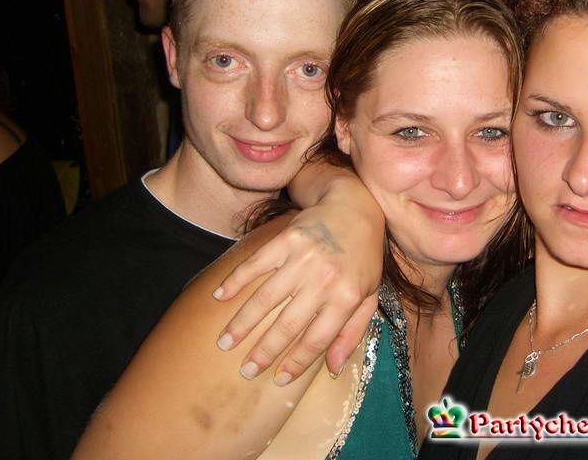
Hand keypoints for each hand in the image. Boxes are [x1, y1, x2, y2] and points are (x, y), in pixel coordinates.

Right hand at [214, 201, 383, 384]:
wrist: (354, 208)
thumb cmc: (363, 257)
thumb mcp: (368, 295)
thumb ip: (352, 332)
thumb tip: (332, 368)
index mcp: (347, 297)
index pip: (317, 339)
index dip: (296, 363)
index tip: (277, 379)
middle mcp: (324, 280)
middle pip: (287, 324)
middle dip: (263, 351)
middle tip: (244, 370)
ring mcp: (303, 258)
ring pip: (266, 298)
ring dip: (242, 323)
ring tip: (224, 342)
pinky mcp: (286, 239)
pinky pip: (256, 264)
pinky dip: (235, 281)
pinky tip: (219, 297)